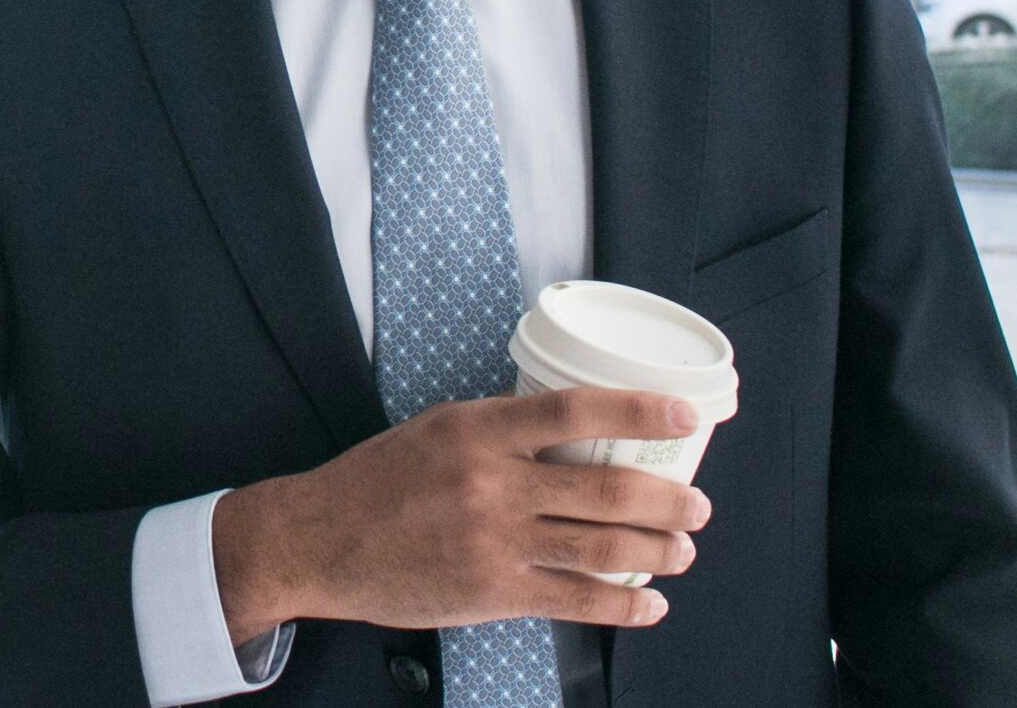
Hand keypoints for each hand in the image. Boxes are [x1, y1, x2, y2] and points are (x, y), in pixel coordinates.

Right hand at [212, 387, 709, 644]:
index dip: (636, 412)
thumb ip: (498, 431)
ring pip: (602, 547)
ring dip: (657, 551)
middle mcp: (490, 482)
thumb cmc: (376, 482)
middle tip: (697, 504)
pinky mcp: (492, 592)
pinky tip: (648, 604)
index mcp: (476, 430)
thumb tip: (567, 426)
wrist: (319, 540)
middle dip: (667, 500)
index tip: (681, 415)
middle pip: (604, 488)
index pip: (572, 410)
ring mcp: (493, 541)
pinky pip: (575, 600)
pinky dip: (623, 605)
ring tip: (682, 550)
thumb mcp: (435, 430)